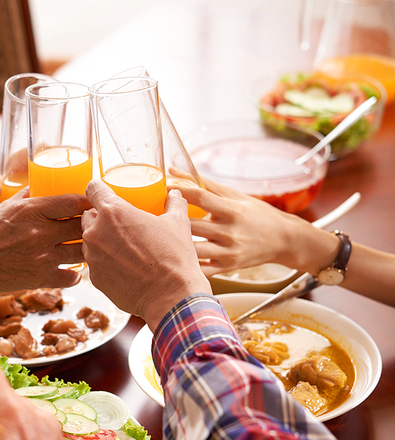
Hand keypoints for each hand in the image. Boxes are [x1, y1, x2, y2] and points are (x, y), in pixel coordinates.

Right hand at [0, 190, 91, 293]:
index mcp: (33, 210)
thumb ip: (26, 197)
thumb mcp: (5, 206)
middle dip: (92, 225)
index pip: (73, 202)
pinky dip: (76, 275)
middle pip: (82, 225)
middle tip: (98, 227)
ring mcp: (43, 256)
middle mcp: (41, 232)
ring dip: (87, 249)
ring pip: (81, 251)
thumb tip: (39, 186)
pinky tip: (74, 271)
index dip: (88, 202)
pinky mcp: (41, 277)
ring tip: (89, 248)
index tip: (95, 204)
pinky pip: (71, 277)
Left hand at [82, 181, 210, 330]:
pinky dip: (106, 263)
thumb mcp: (178, 223)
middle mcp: (95, 233)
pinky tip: (125, 267)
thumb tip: (175, 195)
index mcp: (113, 212)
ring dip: (102, 241)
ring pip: (90, 241)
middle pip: (88, 216)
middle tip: (121, 224)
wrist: (172, 297)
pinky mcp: (95, 279)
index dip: (100, 189)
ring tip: (124, 247)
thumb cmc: (174, 258)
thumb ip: (174, 203)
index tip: (106, 193)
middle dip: (101, 217)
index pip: (92, 188)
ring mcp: (92, 258)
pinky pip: (96, 264)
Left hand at [175, 177, 312, 276]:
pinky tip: (175, 256)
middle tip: (155, 216)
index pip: (200, 197)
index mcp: (231, 210)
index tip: (164, 188)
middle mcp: (230, 232)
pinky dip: (186, 264)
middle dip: (171, 220)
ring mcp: (228, 252)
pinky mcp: (227, 267)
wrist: (283, 240)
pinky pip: (201, 269)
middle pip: (191, 225)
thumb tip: (175, 171)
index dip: (179, 191)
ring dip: (175, 243)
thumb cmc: (256, 214)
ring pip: (192, 249)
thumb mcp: (234, 195)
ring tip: (162, 238)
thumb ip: (204, 184)